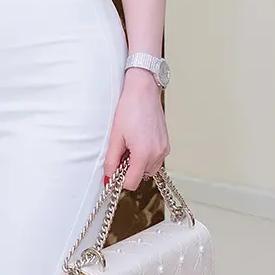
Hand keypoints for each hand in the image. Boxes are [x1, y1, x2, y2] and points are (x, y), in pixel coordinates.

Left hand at [104, 70, 169, 189]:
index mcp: (144, 154)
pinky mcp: (166, 145)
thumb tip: (108, 178)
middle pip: (141, 177)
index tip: (113, 170)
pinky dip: (145, 157)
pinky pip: (154, 160)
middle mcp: (158, 154)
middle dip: (129, 170)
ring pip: (148, 170)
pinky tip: (137, 142)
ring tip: (129, 145)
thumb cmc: (129, 109)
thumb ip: (111, 161)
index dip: (119, 180)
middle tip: (120, 152)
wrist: (143, 91)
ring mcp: (164, 150)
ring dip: (137, 164)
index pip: (132, 183)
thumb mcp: (115, 137)